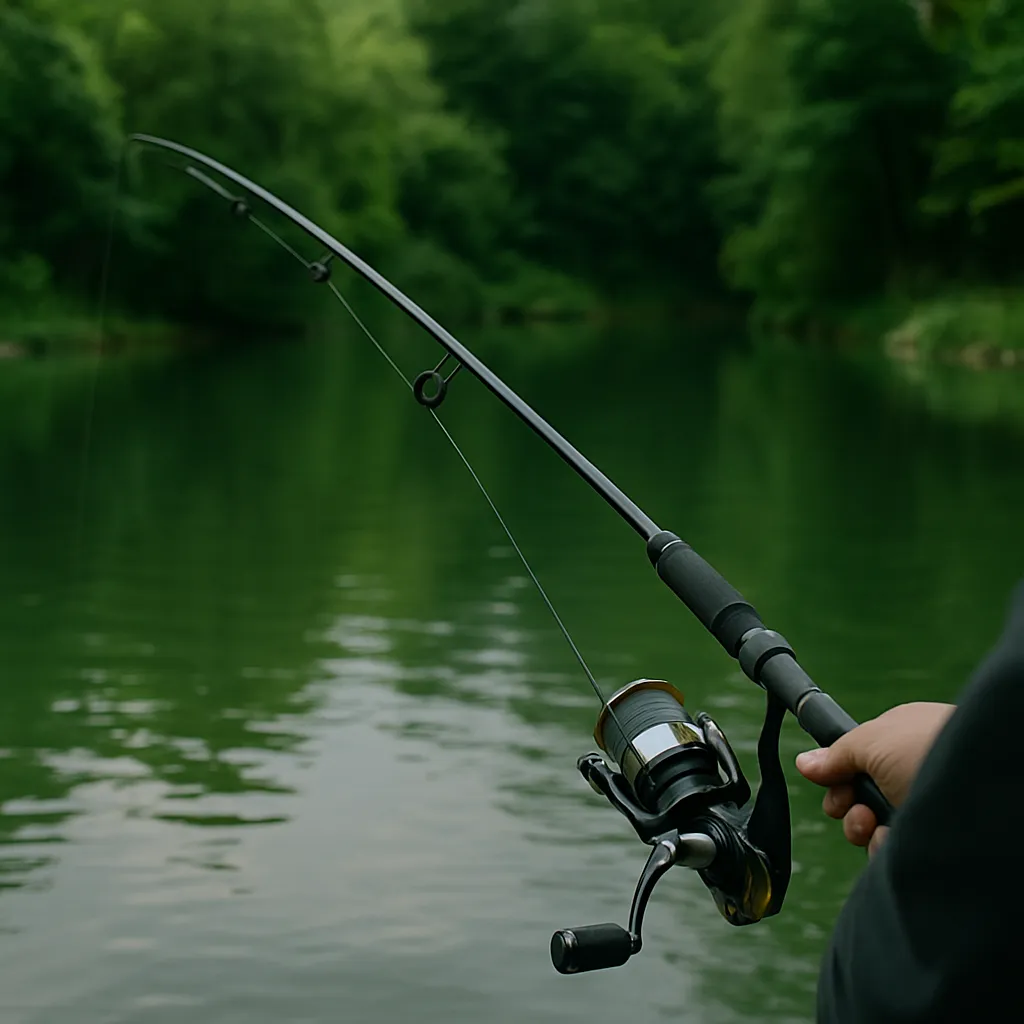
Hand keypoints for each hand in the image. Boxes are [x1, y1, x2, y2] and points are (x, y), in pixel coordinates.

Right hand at [795, 702, 954, 856]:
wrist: (988, 788)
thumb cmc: (932, 750)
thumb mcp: (873, 741)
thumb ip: (837, 753)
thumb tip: (804, 763)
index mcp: (900, 741)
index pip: (858, 763)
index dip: (839, 778)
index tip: (832, 787)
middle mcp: (912, 775)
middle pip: (863, 798)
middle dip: (849, 809)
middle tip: (853, 812)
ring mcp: (925, 808)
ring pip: (877, 827)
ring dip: (865, 830)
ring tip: (875, 828)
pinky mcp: (935, 841)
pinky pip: (896, 851)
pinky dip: (885, 850)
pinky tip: (892, 843)